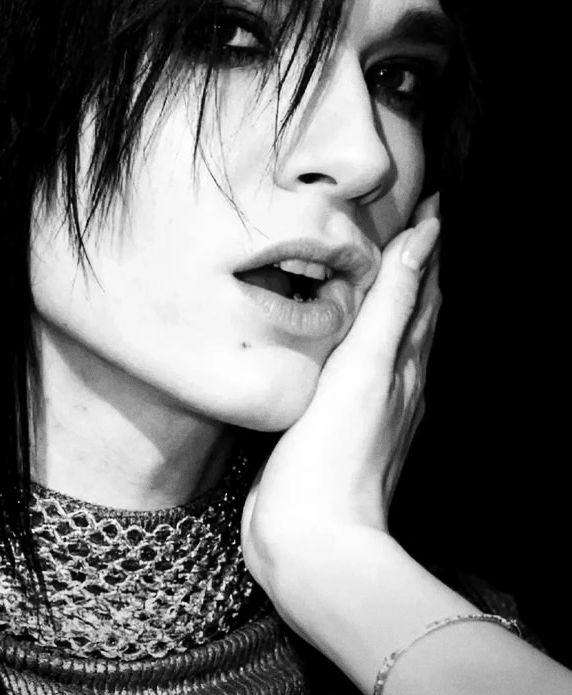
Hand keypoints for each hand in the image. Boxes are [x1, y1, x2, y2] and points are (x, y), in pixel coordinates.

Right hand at [241, 194, 441, 638]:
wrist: (311, 540)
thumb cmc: (334, 452)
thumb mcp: (365, 367)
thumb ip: (392, 303)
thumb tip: (427, 237)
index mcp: (407, 363)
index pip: (427, 288)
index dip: (430, 244)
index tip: (430, 201)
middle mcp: (397, 382)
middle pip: (416, 312)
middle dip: (417, 268)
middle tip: (410, 225)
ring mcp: (369, 407)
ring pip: (388, 339)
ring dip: (391, 302)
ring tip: (380, 271)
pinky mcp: (337, 425)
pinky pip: (357, 366)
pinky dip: (359, 339)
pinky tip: (344, 340)